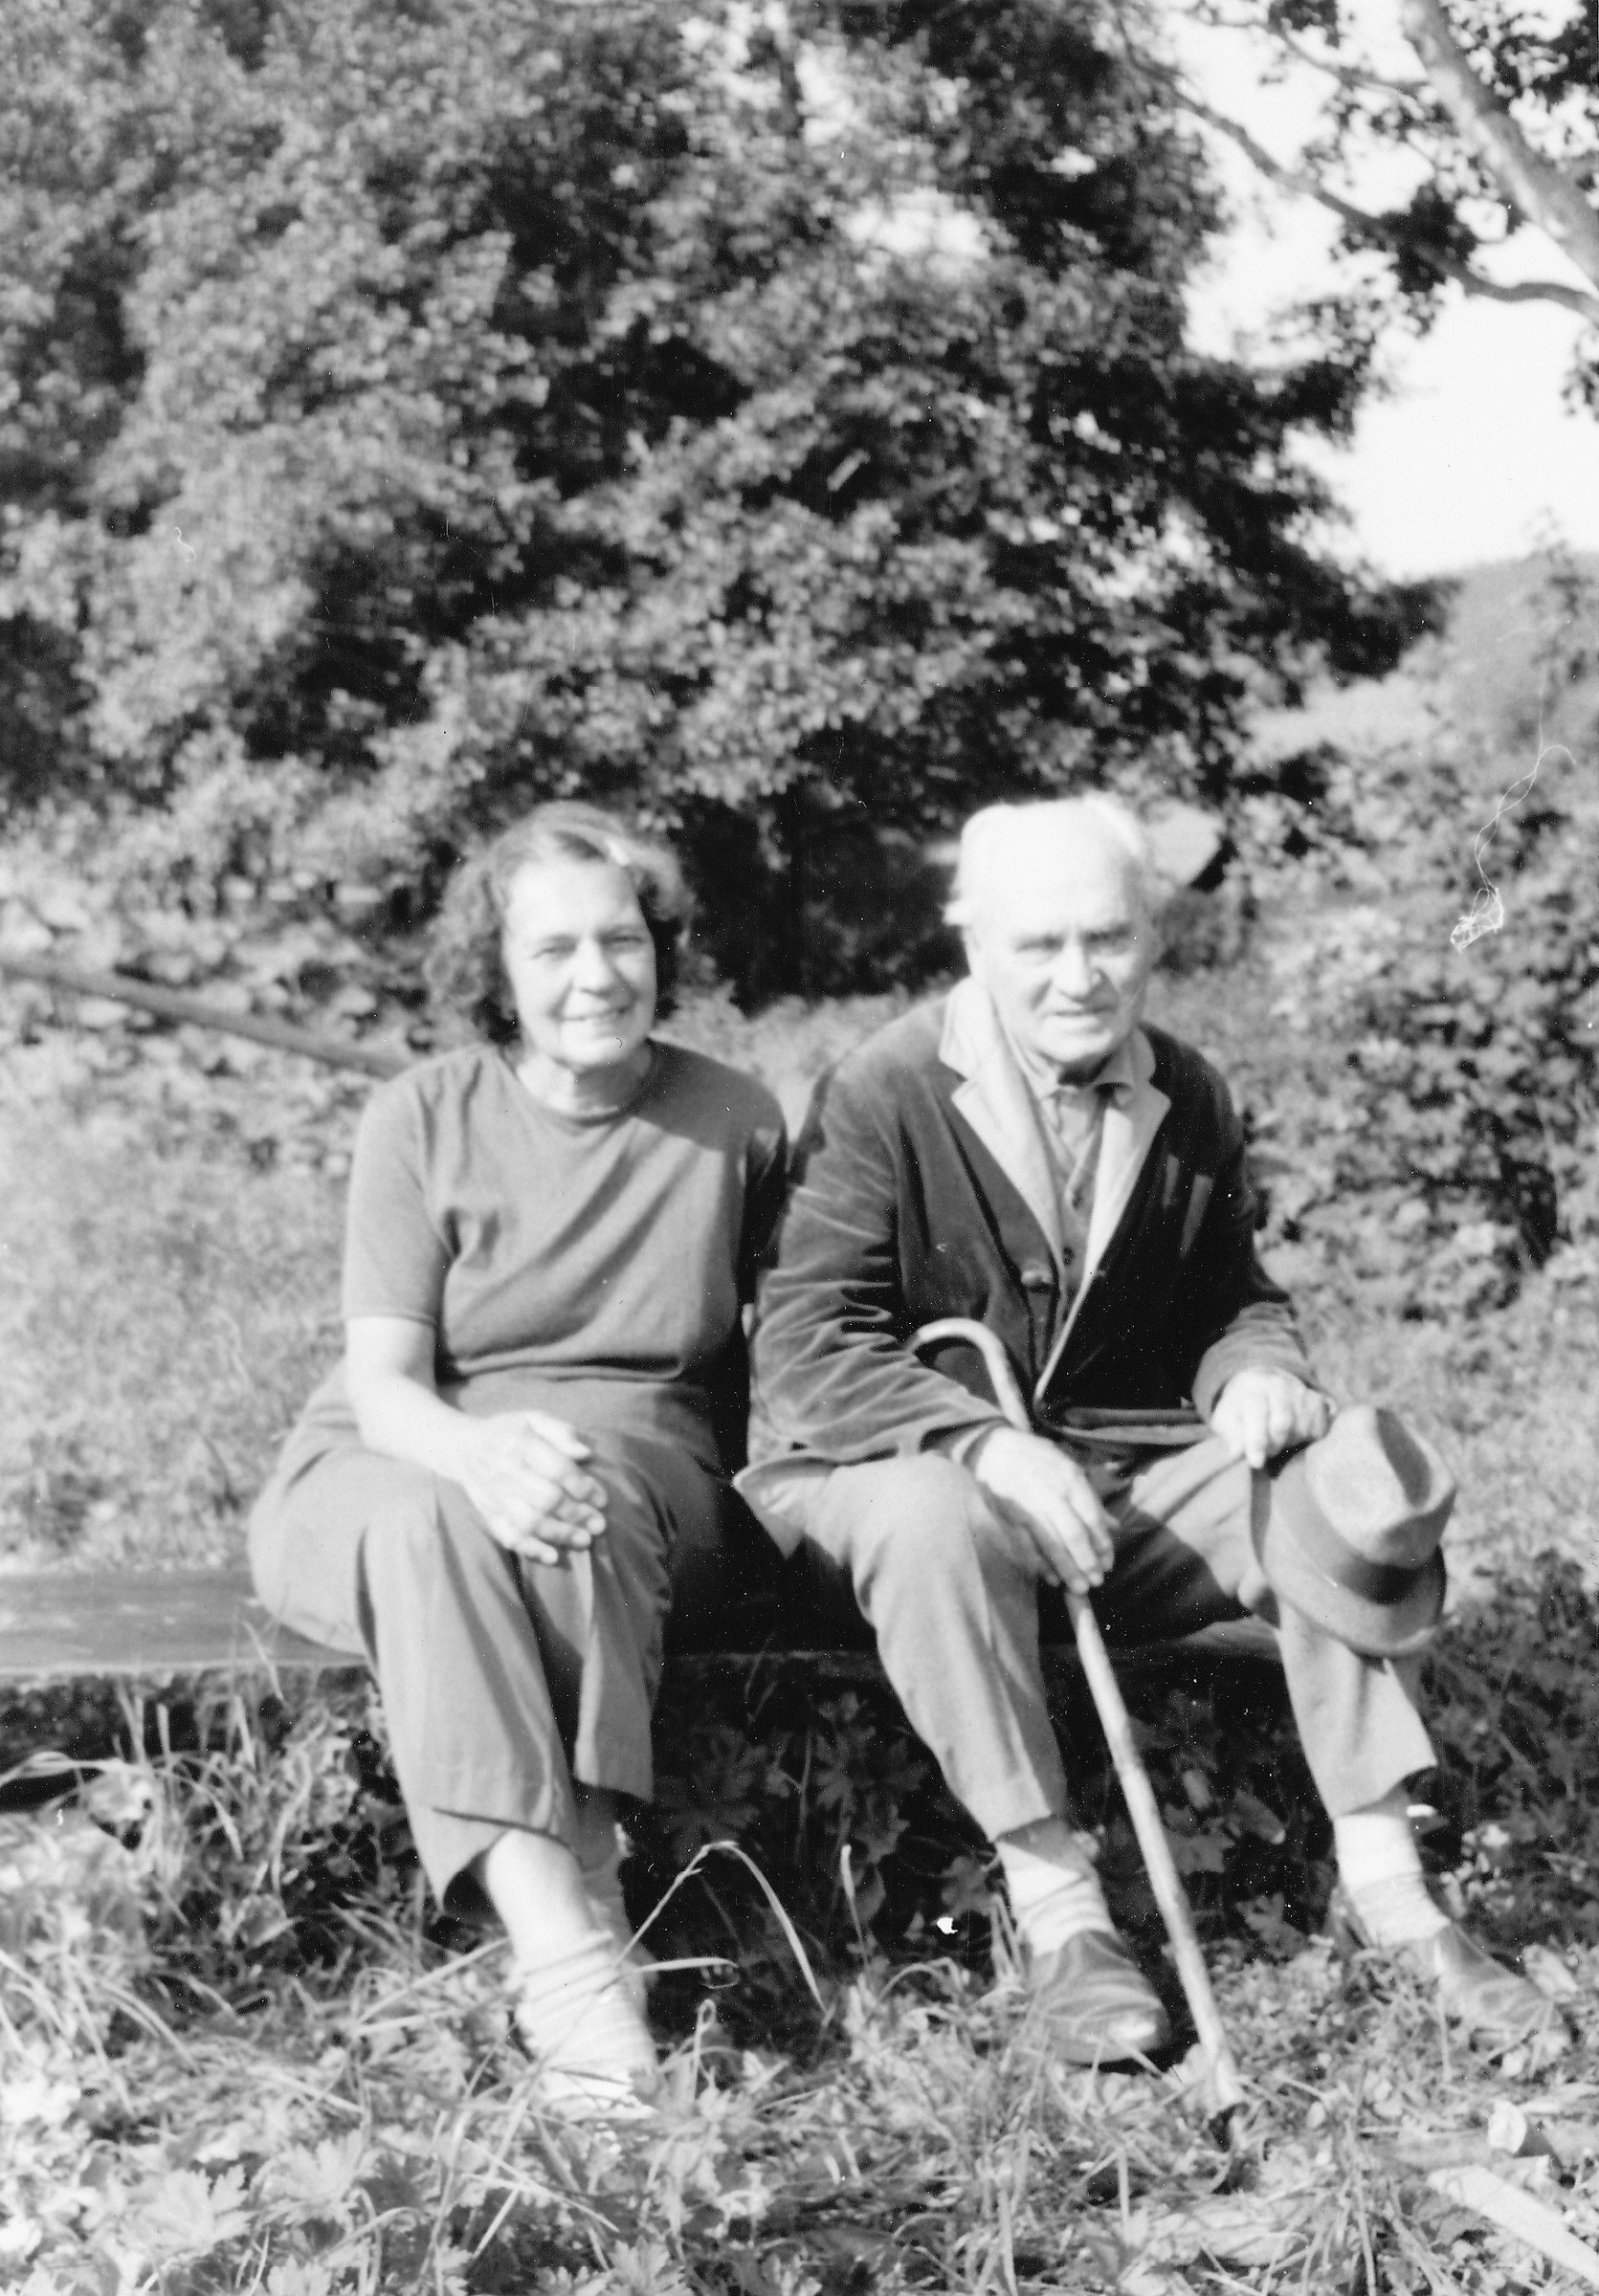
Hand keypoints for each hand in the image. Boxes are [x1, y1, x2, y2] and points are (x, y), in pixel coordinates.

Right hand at [455, 1410, 607, 1563]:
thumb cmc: (508, 1432)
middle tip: (599, 1524)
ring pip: (529, 1522)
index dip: (582, 1486)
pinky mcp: (488, 1514)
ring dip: (560, 1534)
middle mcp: (506, 1472)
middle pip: (546, 1500)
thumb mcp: (533, 1418)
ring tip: (585, 1540)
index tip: (601, 1498)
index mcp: (520, 1444)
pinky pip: (508, 1536)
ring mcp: (496, 1496)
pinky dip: (530, 1549)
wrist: (463, 1448)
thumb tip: (585, 1453)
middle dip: (577, 1514)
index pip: (556, 1469)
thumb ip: (561, 1431)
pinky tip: (553, 1557)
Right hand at [968, 1427, 1114, 1594]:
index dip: (1102, 1544)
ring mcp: (1028, 1505)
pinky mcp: (1008, 1516)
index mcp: (1069, 1478)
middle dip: (1087, 1561)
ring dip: (1067, 1569)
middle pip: (1073, 1534)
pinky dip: (1040, 1565)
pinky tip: (1052, 1579)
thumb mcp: (1067, 1468)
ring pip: (1051, 1544)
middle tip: (1097, 1581)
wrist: (992, 1448)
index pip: (1092, 1517)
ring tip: (1080, 1588)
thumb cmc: (1036, 1458)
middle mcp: (1050, 1492)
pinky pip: (1027, 1546)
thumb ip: (1090, 1498)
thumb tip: (1114, 1526)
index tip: (1109, 1563)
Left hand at [1211, 1370, 1333, 1469]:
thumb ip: (1232, 1434)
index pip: (1256, 1414)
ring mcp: (1300, 1390)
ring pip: (1302, 1428)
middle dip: (1274, 1444)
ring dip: (1290, 1441)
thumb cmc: (1240, 1409)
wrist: (1259, 1384)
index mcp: (1251, 1388)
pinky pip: (1319, 1427)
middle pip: (1283, 1423)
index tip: (1256, 1463)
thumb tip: (1237, 1452)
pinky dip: (1309, 1437)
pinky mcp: (1316, 1399)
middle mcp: (1278, 1384)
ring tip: (1279, 1439)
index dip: (1256, 1440)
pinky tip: (1296, 1434)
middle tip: (1267, 1450)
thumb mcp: (1227, 1419)